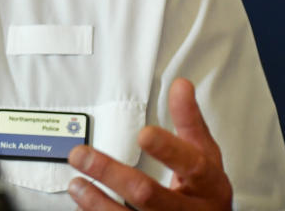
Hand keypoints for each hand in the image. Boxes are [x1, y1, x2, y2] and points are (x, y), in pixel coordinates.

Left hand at [67, 78, 232, 209]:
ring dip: (96, 202)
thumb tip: (180, 85)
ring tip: (75, 183)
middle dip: (111, 174)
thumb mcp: (204, 155)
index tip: (144, 133)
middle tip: (81, 155)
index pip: (192, 165)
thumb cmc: (204, 190)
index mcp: (208, 185)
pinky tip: (82, 204)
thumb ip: (189, 122)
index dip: (169, 150)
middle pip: (148, 194)